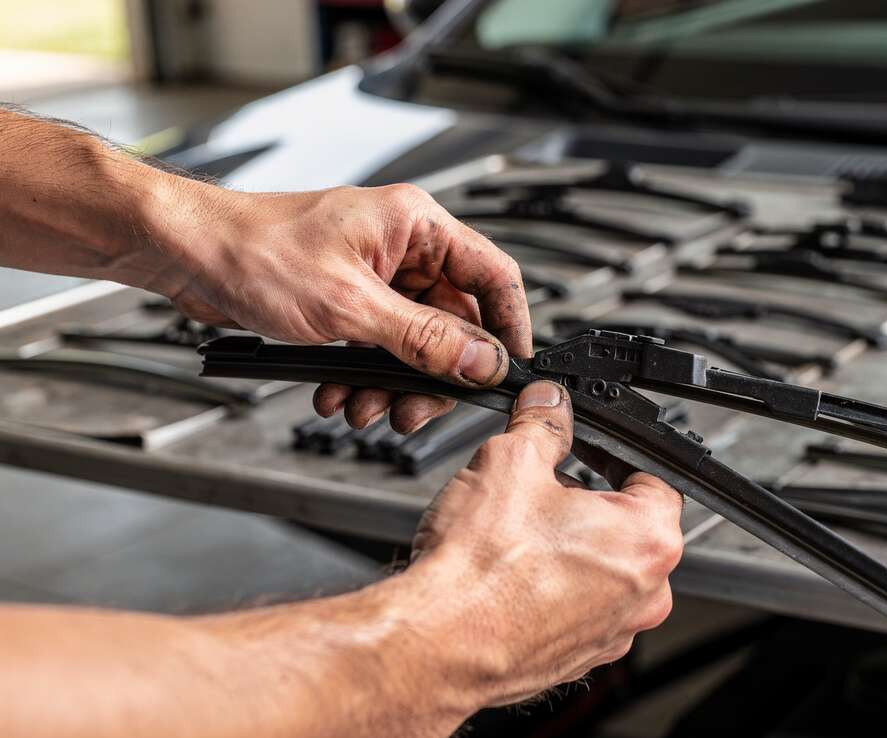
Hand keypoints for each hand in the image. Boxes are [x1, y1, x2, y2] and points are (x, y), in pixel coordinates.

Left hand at [156, 181, 530, 432]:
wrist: (187, 256)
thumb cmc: (253, 251)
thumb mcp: (348, 307)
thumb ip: (422, 338)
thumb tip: (480, 361)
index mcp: (416, 226)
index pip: (492, 275)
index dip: (508, 326)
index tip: (507, 371)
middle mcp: (403, 248)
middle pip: (454, 321)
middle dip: (433, 373)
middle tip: (416, 408)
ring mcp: (376, 275)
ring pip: (414, 343)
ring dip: (392, 383)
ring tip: (365, 407)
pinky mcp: (350, 301)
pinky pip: (379, 348)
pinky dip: (363, 377)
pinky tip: (338, 394)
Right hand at [404, 380, 683, 706]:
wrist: (436, 644)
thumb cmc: (480, 571)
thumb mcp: (510, 461)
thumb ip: (541, 423)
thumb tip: (548, 404)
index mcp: (650, 540)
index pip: (654, 475)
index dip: (612, 452)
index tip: (583, 447)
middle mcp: (646, 594)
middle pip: (627, 524)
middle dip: (586, 500)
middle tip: (538, 487)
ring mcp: (613, 632)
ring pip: (602, 568)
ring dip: (568, 546)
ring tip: (515, 533)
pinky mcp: (578, 657)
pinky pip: (577, 607)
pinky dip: (551, 588)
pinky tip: (509, 574)